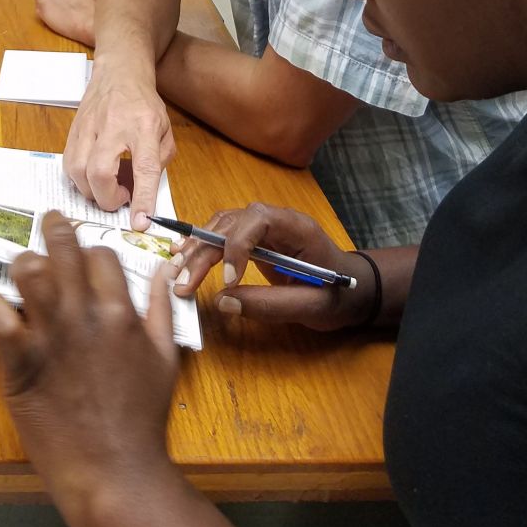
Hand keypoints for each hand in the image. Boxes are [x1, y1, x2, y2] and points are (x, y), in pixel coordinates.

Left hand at [0, 211, 180, 526]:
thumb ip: (161, 310)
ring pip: (27, 272)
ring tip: (23, 269)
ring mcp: (50, 335)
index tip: (84, 261)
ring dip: (24, 264)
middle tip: (48, 222)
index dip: (91, 254)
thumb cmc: (142, 417)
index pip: (101, 255)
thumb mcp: (165, 357)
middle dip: (54, 228)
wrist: (113, 468)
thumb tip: (161, 273)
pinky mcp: (19, 362)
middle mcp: (84, 314)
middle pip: (63, 247)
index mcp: (121, 311)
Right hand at [64, 60, 175, 228]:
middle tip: (120, 199)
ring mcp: (89, 126)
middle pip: (99, 171)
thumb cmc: (144, 104)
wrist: (119, 72)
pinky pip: (68, 165)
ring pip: (78, 170)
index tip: (140, 223)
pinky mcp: (73, 130)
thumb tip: (142, 196)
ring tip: (107, 187)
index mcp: (145, 125)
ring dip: (92, 191)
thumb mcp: (165, 131)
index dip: (142, 199)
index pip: (144, 167)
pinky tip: (93, 177)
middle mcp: (114, 125)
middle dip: (107, 198)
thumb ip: (158, 163)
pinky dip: (79, 180)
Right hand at [172, 203, 375, 331]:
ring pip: (223, 225)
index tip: (227, 281)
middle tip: (183, 282)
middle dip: (205, 250)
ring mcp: (265, 228)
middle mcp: (277, 220)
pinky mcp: (255, 240)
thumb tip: (223, 301)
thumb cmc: (337, 296)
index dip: (236, 245)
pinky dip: (203, 246)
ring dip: (197, 248)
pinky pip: (224, 235)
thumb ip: (270, 305)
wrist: (351, 290)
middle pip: (233, 223)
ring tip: (175, 271)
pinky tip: (184, 257)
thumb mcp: (311, 307)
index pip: (258, 220)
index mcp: (297, 228)